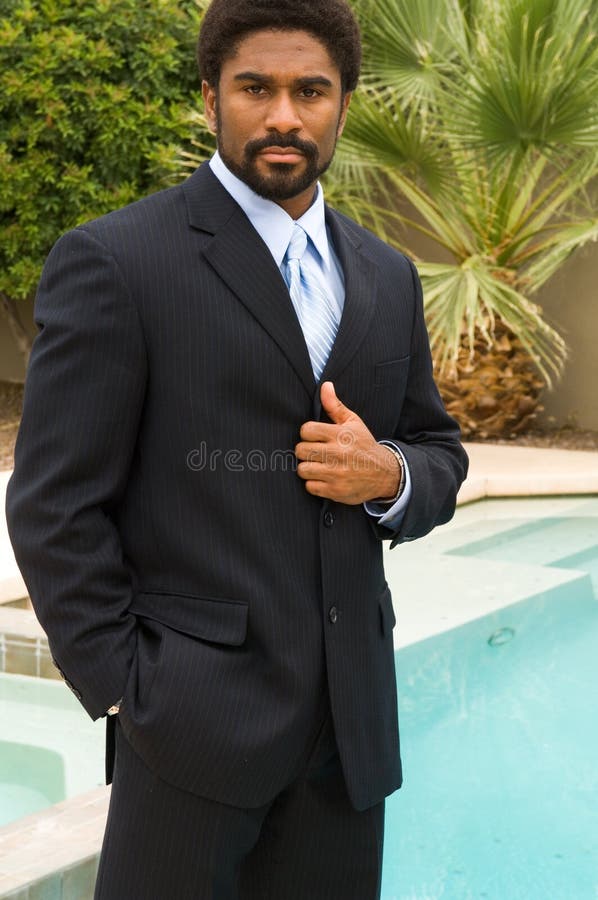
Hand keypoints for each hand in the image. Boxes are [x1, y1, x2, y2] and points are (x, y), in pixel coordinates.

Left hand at [295, 382, 400, 504]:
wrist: (384, 473)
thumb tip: (325, 386)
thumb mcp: (353, 422)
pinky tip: (324, 478)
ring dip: (308, 468)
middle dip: (306, 451)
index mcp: (340, 435)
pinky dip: (314, 484)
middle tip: (316, 452)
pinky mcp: (336, 491)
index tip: (315, 437)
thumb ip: (335, 405)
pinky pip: (310, 486)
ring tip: (318, 465)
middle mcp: (337, 454)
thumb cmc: (364, 445)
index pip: (306, 430)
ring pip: (303, 469)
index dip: (308, 434)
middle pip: (301, 450)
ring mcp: (336, 474)